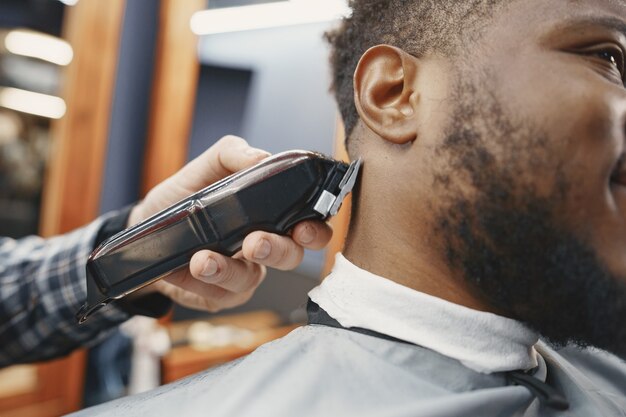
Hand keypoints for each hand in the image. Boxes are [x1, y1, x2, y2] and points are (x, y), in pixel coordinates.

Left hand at [127, 136, 332, 311]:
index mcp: (271, 215)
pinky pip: (218, 294)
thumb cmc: (182, 197)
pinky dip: (200, 281)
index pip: (309, 225)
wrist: (143, 227)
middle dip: (278, 251)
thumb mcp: (204, 167)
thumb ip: (232, 154)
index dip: (316, 230)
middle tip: (255, 242)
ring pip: (250, 279)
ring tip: (203, 260)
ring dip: (228, 270)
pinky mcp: (218, 294)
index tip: (303, 227)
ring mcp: (243, 272)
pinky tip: (186, 268)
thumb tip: (261, 157)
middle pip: (291, 257)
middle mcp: (264, 246)